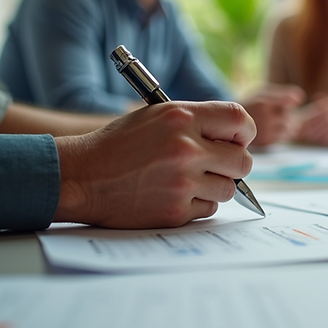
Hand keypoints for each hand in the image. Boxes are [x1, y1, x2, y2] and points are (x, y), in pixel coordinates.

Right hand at [53, 101, 254, 228]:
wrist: (82, 176)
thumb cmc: (119, 145)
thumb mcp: (156, 116)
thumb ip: (196, 122)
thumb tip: (235, 139)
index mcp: (181, 117)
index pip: (239, 119)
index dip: (245, 132)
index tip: (238, 140)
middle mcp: (186, 148)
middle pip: (243, 161)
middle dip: (234, 165)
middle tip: (216, 165)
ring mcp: (182, 182)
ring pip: (228, 188)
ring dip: (214, 186)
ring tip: (187, 179)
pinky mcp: (175, 211)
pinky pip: (208, 209)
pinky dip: (196, 204)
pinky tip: (173, 194)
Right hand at [241, 84, 304, 145]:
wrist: (230, 124)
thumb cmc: (251, 105)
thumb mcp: (262, 93)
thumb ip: (282, 93)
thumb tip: (300, 98)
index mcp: (263, 102)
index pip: (288, 101)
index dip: (289, 102)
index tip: (286, 103)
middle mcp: (264, 118)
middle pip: (291, 116)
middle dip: (288, 115)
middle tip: (274, 113)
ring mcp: (265, 132)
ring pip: (291, 128)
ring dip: (287, 125)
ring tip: (272, 121)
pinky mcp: (266, 143)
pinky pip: (285, 137)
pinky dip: (282, 133)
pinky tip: (270, 129)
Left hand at [297, 93, 327, 145]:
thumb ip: (325, 103)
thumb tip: (314, 97)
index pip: (322, 106)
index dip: (310, 115)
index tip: (300, 123)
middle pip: (324, 116)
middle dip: (311, 125)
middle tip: (302, 132)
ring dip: (317, 132)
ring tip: (309, 137)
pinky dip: (326, 138)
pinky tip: (320, 141)